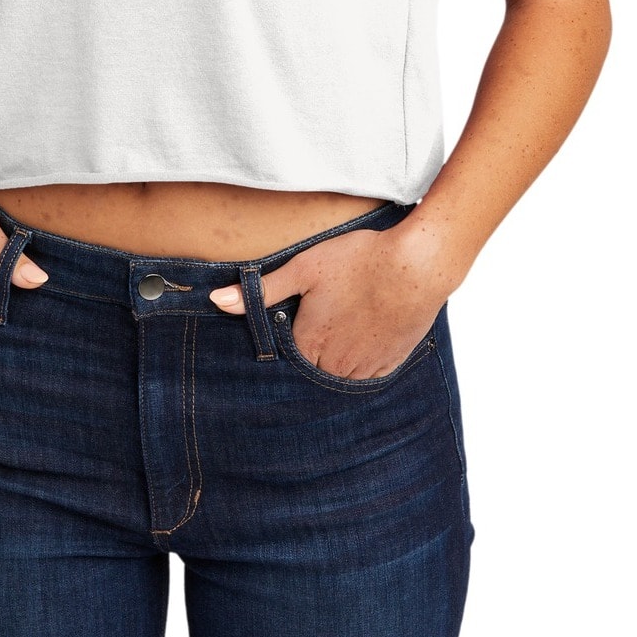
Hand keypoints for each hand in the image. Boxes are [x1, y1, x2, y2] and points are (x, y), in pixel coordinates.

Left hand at [207, 223, 454, 379]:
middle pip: (311, 369)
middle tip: (321, 321)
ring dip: (335, 359)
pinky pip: (368, 375)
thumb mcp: (304, 267)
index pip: (285, 358)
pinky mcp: (392, 364)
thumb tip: (218, 301)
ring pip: (339, 375)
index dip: (286, 339)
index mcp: (309, 345)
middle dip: (310, 352)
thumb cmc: (359, 261)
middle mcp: (335, 366)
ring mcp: (365, 368)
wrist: (417, 265)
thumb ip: (262, 290)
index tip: (294, 322)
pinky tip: (364, 335)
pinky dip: (362, 360)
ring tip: (341, 327)